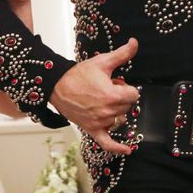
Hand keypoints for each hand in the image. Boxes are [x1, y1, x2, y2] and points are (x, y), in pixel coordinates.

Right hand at [49, 39, 139, 154]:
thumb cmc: (78, 74)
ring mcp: (100, 122)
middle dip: (120, 97)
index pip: (134, 94)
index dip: (126, 87)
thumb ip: (122, 54)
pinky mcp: (92, 130)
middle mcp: (108, 111)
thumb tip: (135, 42)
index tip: (116, 82)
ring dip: (115, 111)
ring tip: (101, 101)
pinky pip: (107, 143)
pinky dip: (118, 148)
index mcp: (112, 95)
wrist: (57, 85)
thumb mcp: (102, 62)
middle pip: (127, 106)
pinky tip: (127, 150)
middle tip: (105, 89)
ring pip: (119, 119)